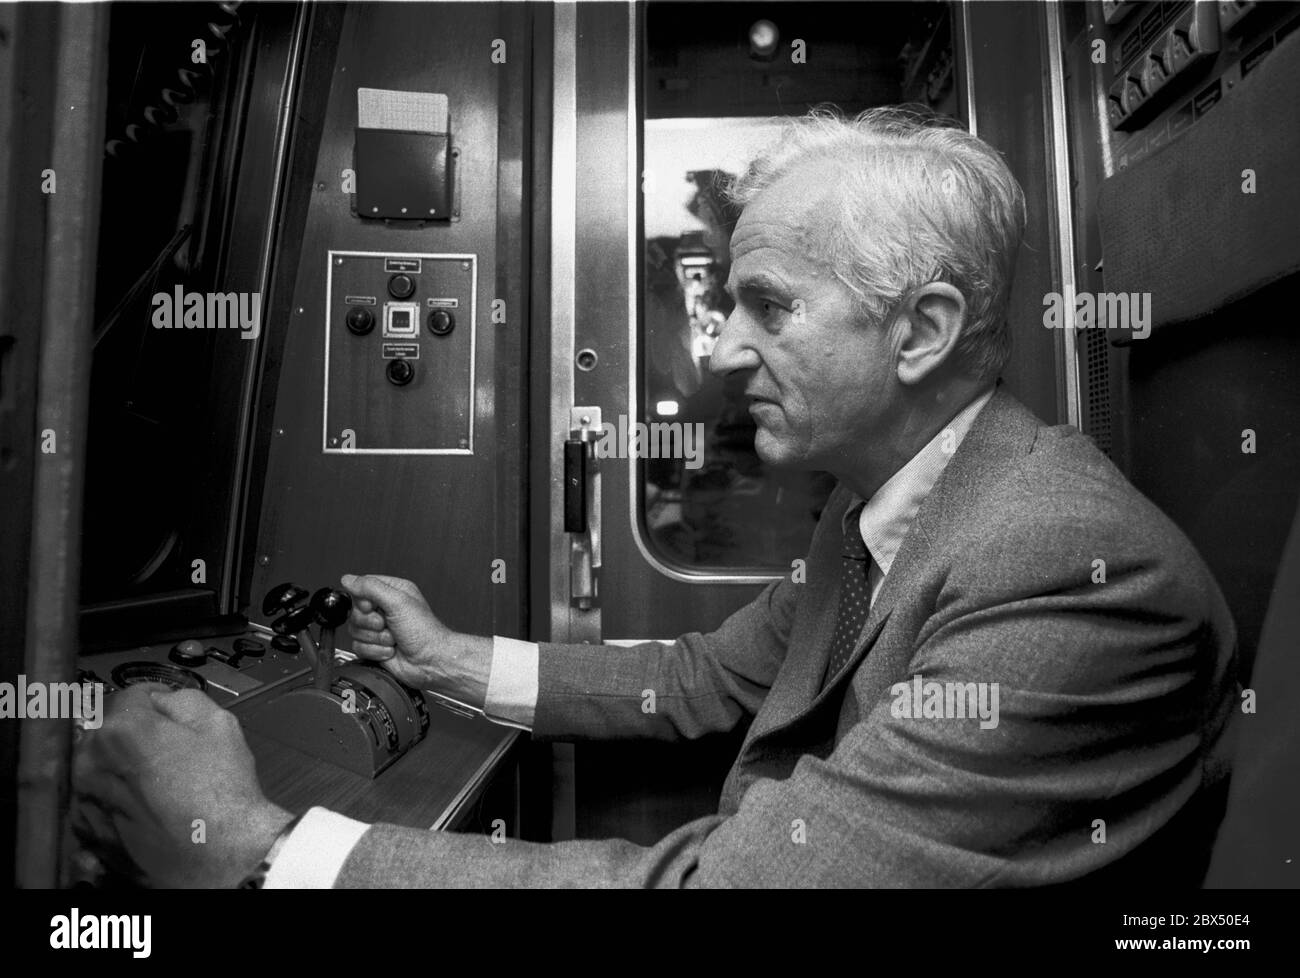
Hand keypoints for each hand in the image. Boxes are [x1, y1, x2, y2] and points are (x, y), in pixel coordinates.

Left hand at [72, 684, 293, 887]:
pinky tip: (145, 805)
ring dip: (121, 766)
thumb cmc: (222, 789)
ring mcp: (86, 800)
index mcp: (120, 728)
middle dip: (133, 734)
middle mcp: (91, 762)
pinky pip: (95, 800)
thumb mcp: (218, 723)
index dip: (158, 701)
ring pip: (100, 766)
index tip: (171, 714)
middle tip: (167, 750)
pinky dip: (114, 797)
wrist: (221, 852)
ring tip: (157, 782)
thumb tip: (162, 700)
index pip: (131, 696)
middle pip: (109, 731)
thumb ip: (181, 699)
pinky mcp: (88, 831)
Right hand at [341, 573, 490, 705]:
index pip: (361, 588)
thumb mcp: (398, 601)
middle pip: (355, 612)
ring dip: (376, 638)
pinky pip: (359, 647)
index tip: (373, 607)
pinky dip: (375, 651)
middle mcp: (385, 609)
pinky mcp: (375, 647)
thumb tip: (349, 579)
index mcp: (393, 592)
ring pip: (355, 631)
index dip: (362, 601)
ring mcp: (379, 630)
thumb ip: (371, 587)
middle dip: (372, 623)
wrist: (430, 661)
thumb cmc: (424, 632)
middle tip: (387, 625)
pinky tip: (390, 650)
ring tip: (393, 638)